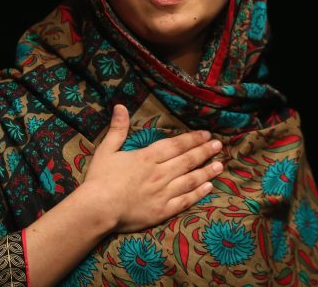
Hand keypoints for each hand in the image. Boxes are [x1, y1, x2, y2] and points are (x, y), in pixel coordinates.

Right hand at [82, 104, 223, 232]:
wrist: (98, 209)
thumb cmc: (100, 179)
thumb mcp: (106, 150)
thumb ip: (117, 129)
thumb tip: (120, 106)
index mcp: (148, 157)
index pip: (176, 145)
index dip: (192, 139)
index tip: (206, 134)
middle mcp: (160, 173)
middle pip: (187, 160)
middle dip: (204, 151)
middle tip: (218, 146)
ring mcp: (163, 193)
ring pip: (190, 180)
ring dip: (206, 171)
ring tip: (220, 165)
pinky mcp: (162, 211)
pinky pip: (185, 201)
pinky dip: (198, 193)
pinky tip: (209, 187)